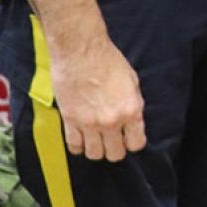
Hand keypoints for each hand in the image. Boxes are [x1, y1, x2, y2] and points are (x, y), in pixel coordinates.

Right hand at [50, 33, 145, 161]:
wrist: (81, 52)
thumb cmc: (108, 61)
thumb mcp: (132, 82)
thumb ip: (133, 105)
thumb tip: (132, 121)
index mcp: (131, 110)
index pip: (136, 144)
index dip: (134, 142)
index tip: (130, 138)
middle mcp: (111, 121)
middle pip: (115, 154)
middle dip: (116, 149)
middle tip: (113, 141)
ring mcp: (89, 123)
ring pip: (94, 154)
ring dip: (97, 150)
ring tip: (97, 140)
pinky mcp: (69, 121)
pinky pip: (74, 145)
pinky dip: (78, 145)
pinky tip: (82, 138)